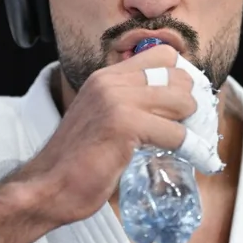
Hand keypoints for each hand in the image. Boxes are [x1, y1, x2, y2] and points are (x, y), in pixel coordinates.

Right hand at [18, 45, 196, 227]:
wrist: (47, 187)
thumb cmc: (76, 162)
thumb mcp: (101, 119)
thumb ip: (128, 105)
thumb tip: (172, 105)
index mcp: (106, 77)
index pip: (162, 55)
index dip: (180, 78)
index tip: (184, 102)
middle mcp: (111, 82)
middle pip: (177, 76)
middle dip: (189, 103)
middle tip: (190, 127)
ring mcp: (117, 101)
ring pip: (181, 101)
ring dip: (190, 125)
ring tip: (188, 143)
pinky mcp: (124, 126)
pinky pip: (176, 133)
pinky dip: (191, 149)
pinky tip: (194, 158)